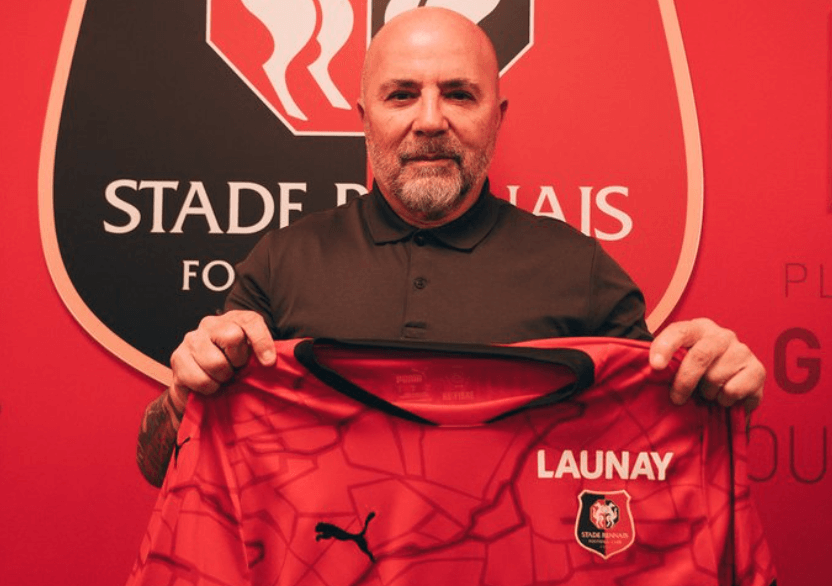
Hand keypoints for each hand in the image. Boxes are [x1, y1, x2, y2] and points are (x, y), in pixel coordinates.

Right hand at [169, 310, 274, 399]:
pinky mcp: (178, 357)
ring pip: (216, 362)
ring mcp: (192, 339)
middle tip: (235, 369)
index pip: (250, 321)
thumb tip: (273, 363)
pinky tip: (209, 384)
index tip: (268, 362)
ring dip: (222, 378)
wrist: (199, 386)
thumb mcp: (253, 359)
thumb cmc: (232, 369)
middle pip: (232, 337)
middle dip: (238, 361)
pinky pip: (200, 379)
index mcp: (234, 320)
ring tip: (221, 378)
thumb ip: (265, 356)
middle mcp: (211, 324)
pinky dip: (208, 388)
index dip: (262, 341)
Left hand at [649, 318, 764, 412]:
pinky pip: (733, 391)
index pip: (679, 331)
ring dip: (707, 393)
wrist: (731, 386)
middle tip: (676, 399)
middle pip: (700, 356)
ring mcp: (742, 351)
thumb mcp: (679, 363)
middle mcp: (722, 335)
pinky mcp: (758, 370)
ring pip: (715, 378)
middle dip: (684, 381)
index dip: (665, 348)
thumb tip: (652, 371)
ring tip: (708, 392)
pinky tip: (724, 395)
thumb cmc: (697, 373)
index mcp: (698, 328)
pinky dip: (724, 400)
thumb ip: (666, 363)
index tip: (655, 366)